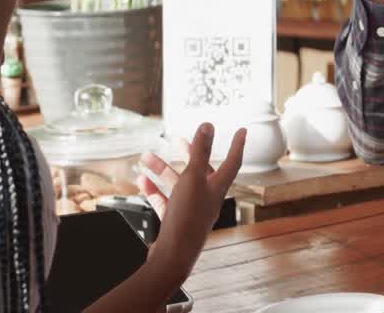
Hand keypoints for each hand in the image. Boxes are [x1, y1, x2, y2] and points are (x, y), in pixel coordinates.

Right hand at [137, 123, 244, 288]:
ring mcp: (191, 210)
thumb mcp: (193, 178)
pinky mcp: (176, 221)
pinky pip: (165, 201)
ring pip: (178, 184)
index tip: (241, 131)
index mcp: (217, 188)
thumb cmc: (187, 219)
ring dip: (162, 170)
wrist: (172, 257)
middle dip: (189, 154)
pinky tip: (142, 182)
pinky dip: (155, 190)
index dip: (237, 145)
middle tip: (179, 140)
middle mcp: (207, 198)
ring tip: (146, 157)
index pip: (233, 161)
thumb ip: (200, 152)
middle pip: (200, 171)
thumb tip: (208, 127)